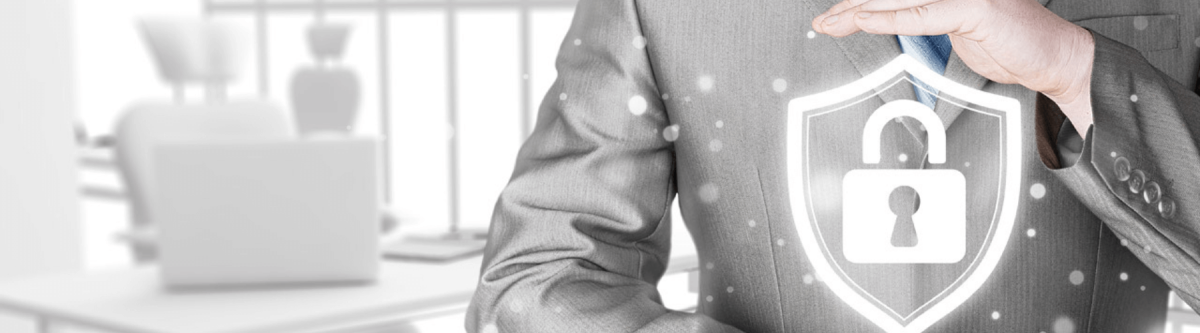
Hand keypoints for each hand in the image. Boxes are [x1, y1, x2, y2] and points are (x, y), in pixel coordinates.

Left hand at [812, 0, 1094, 135]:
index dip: (861, 2)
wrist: (1054, 58)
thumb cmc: (1009, 43)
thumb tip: (885, 22)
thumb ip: (922, 21)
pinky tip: (864, 22)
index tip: (834, 14)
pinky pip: (922, 15)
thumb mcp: (954, 30)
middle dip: (851, 7)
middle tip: (823, 22)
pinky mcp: (974, 8)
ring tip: (833, 23)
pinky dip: (889, 20)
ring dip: (860, 13)